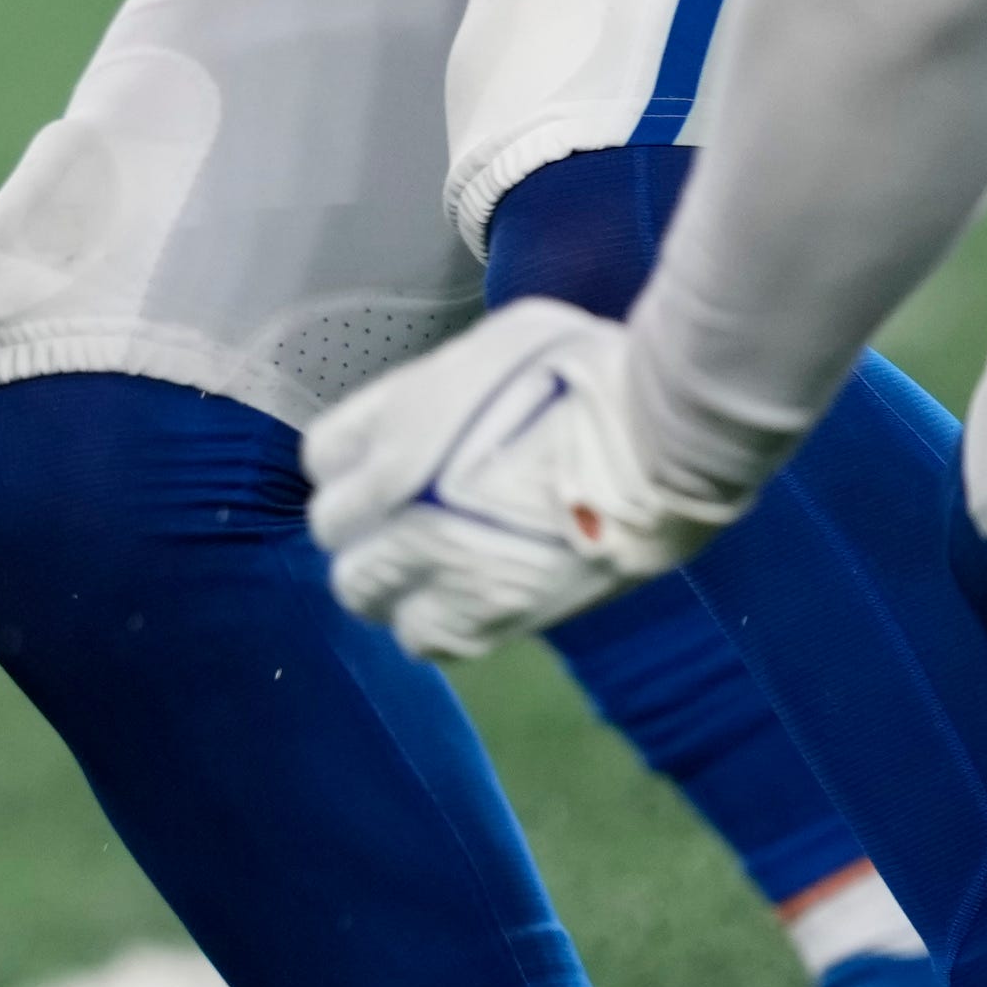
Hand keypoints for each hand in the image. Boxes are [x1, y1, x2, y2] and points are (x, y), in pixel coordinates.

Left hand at [300, 298, 736, 658]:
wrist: (663, 450)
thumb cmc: (588, 374)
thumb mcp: (494, 345)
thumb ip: (439, 390)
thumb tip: (433, 414)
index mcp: (396, 430)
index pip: (323, 456)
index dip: (352, 458)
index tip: (383, 459)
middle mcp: (399, 507)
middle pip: (332, 532)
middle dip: (362, 522)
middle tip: (404, 515)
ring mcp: (439, 570)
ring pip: (365, 596)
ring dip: (389, 580)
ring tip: (429, 566)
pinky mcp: (487, 621)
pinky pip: (426, 641)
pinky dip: (433, 622)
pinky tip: (462, 598)